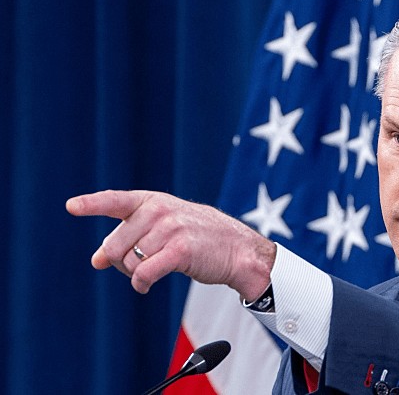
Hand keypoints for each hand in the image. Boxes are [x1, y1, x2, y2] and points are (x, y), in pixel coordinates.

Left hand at [66, 190, 274, 298]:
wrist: (239, 250)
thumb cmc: (201, 239)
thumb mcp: (165, 230)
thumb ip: (132, 238)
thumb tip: (96, 260)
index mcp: (154, 201)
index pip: (116, 200)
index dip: (92, 204)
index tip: (72, 206)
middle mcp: (160, 211)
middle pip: (115, 245)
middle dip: (120, 263)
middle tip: (136, 268)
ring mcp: (171, 228)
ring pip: (129, 261)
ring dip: (134, 275)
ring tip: (149, 274)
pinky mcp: (180, 250)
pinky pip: (143, 273)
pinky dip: (141, 284)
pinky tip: (146, 286)